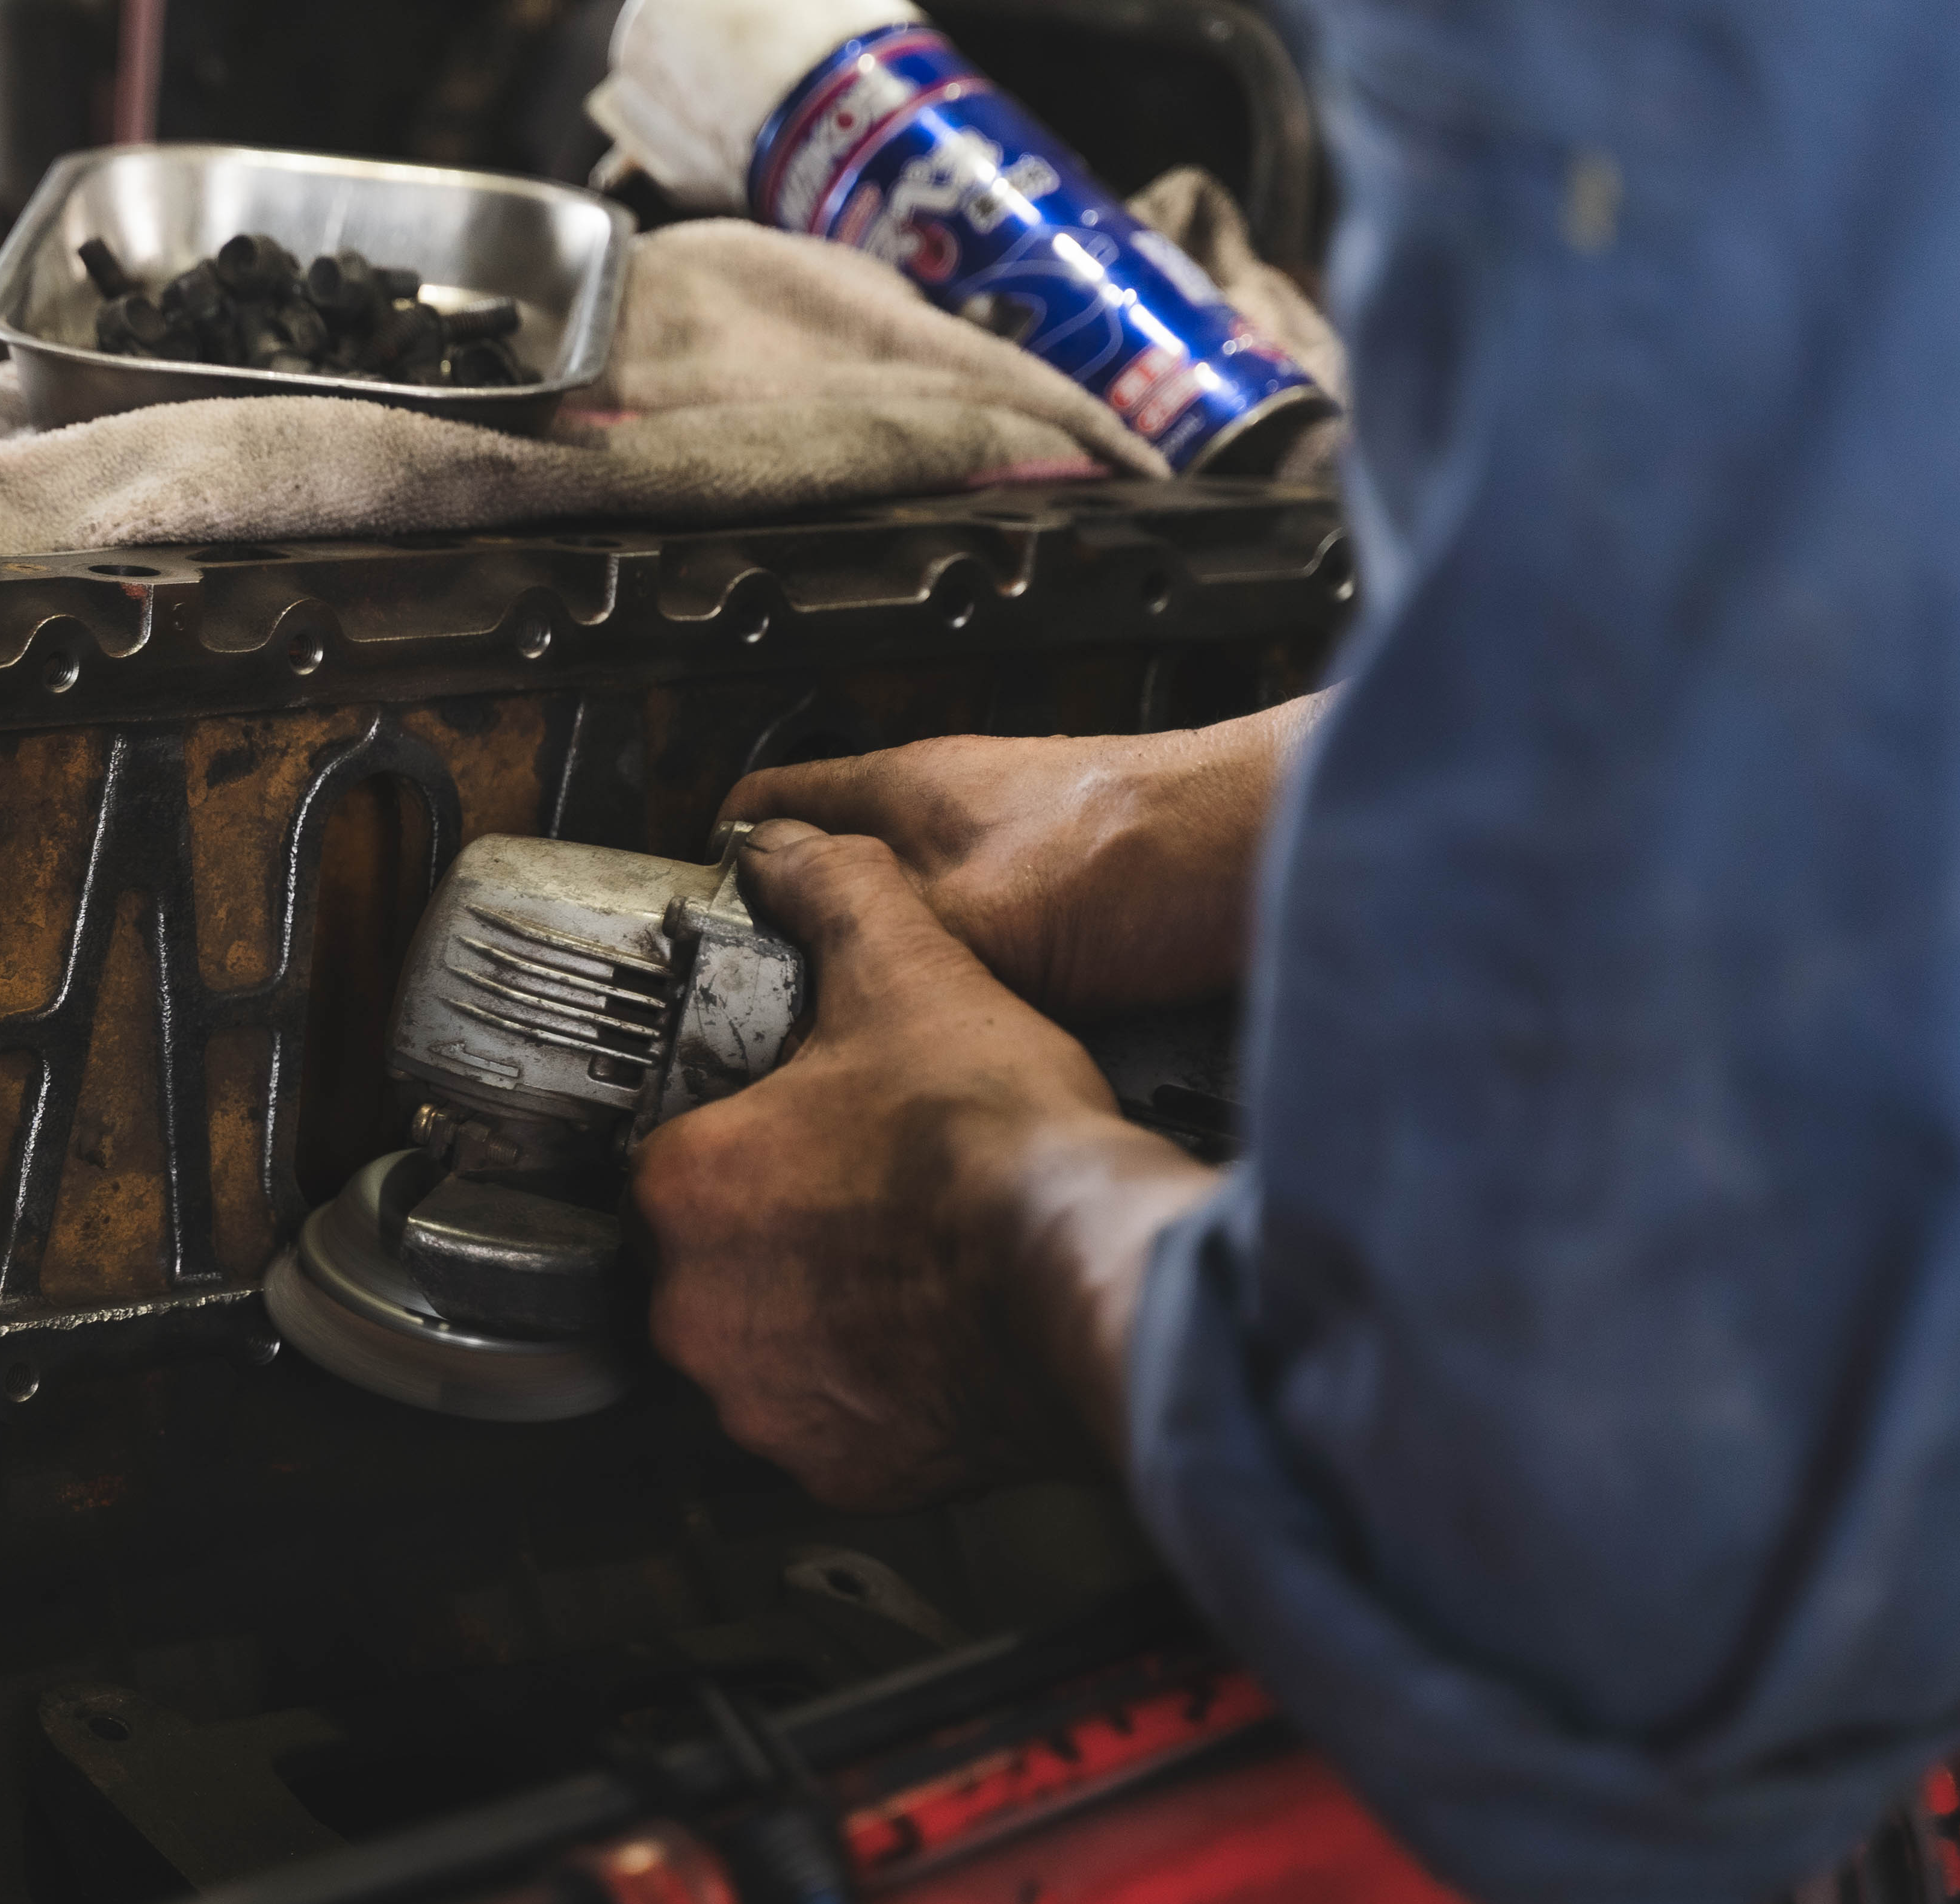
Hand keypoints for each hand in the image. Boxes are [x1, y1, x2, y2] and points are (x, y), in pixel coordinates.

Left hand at [632, 822, 1221, 1511]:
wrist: (1095, 1269)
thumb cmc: (994, 1139)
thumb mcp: (907, 968)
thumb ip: (830, 892)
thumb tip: (780, 846)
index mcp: (683, 1189)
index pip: (670, 1168)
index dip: (738, 1147)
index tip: (797, 1141)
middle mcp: (695, 1311)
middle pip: (708, 1267)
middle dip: (773, 1239)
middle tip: (860, 1205)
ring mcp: (762, 1402)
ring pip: (764, 1353)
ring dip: (816, 1321)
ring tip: (902, 1271)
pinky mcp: (836, 1469)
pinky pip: (831, 1428)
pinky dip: (871, 1396)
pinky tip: (930, 1345)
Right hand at [717, 693, 1329, 1020]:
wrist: (1273, 862)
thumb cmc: (1140, 858)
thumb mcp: (962, 916)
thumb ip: (863, 930)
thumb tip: (782, 970)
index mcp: (898, 788)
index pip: (763, 806)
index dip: (714, 867)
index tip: (687, 939)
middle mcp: (949, 812)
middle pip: (835, 880)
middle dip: (799, 951)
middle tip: (770, 1036)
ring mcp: (1011, 857)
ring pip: (909, 926)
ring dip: (887, 985)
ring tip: (864, 1058)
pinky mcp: (1074, 906)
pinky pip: (983, 959)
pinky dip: (963, 1003)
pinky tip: (967, 1058)